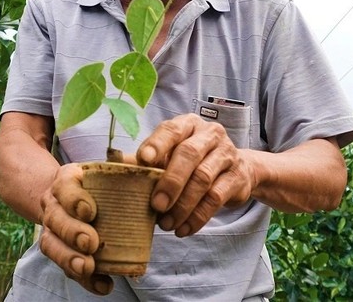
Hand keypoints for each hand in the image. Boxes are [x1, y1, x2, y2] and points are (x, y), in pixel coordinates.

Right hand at [38, 164, 113, 295]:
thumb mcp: (106, 170)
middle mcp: (54, 204)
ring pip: (52, 244)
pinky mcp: (58, 250)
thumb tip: (149, 164)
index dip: (74, 199)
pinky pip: (65, 267)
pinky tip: (103, 285)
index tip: (89, 211)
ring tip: (88, 267)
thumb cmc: (96, 184)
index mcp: (66, 180)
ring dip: (69, 258)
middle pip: (56, 218)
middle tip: (91, 242)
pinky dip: (84, 280)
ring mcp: (52, 229)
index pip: (64, 186)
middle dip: (72, 232)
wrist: (67, 198)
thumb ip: (125, 168)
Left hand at [136, 113, 255, 236]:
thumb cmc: (194, 161)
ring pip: (203, 179)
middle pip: (189, 154)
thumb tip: (113, 163)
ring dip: (182, 205)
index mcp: (188, 124)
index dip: (157, 144)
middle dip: (171, 182)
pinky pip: (216, 198)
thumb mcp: (171, 155)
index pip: (172, 129)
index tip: (143, 159)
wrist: (237, 170)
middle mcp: (210, 134)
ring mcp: (227, 153)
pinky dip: (197, 217)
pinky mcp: (238, 177)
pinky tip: (183, 228)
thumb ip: (147, 160)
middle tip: (156, 205)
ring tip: (167, 223)